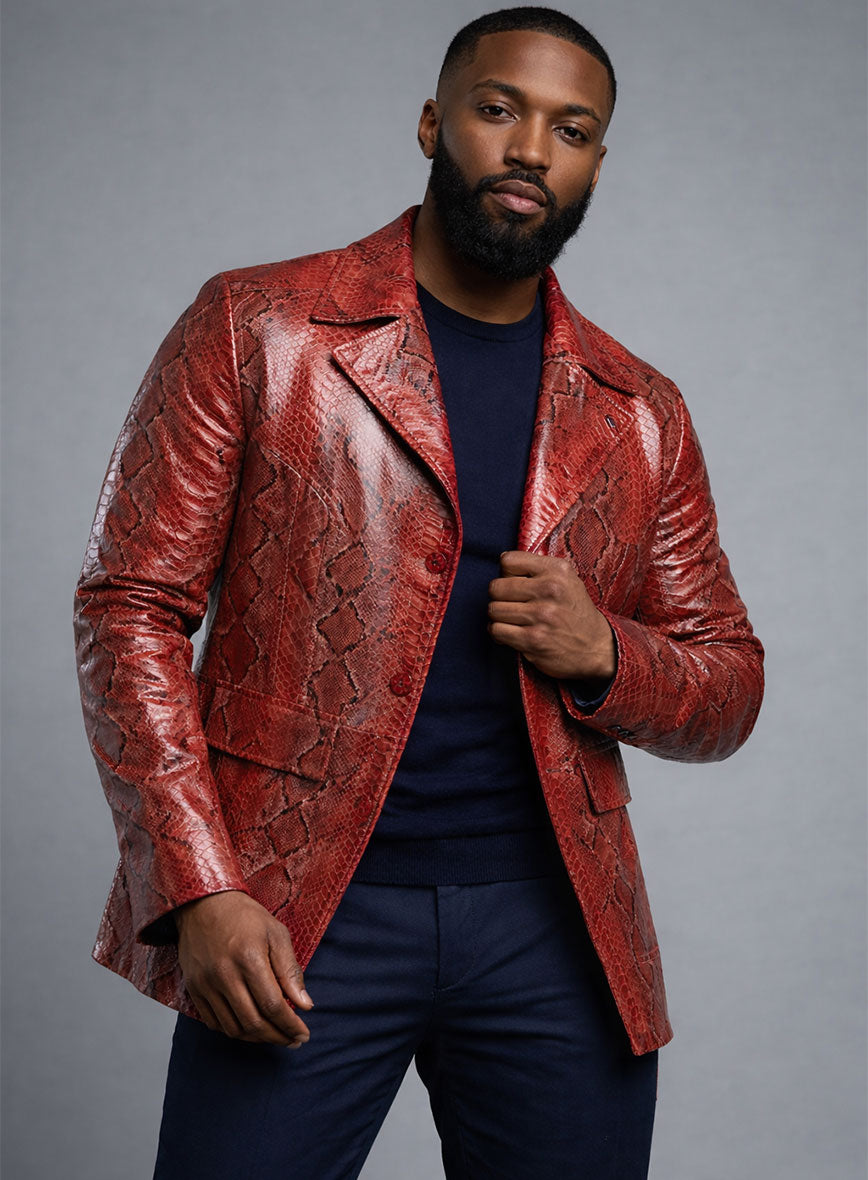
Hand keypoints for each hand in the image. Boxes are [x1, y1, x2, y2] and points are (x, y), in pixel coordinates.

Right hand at [174, 890, 314, 1046]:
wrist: (204, 903)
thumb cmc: (245, 917)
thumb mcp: (276, 934)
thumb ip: (290, 971)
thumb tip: (305, 1006)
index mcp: (249, 958)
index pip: (273, 1005)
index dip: (290, 1025)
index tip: (303, 1034)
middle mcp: (224, 975)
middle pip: (253, 1022)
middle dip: (277, 1037)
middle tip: (293, 1040)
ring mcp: (205, 984)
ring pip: (233, 1028)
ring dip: (257, 1038)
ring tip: (274, 1035)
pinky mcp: (193, 989)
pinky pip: (214, 1023)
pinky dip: (234, 1031)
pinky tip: (250, 1027)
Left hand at [487, 550, 615, 682]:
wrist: (595, 647)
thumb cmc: (574, 611)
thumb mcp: (566, 579)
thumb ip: (537, 567)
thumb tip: (501, 563)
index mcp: (556, 570)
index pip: (508, 561)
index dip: (506, 574)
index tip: (516, 584)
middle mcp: (550, 589)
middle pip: (496, 587)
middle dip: (499, 597)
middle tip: (512, 605)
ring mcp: (541, 615)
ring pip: (493, 610)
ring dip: (499, 617)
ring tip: (513, 620)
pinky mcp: (533, 639)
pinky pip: (496, 630)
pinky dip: (499, 633)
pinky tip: (511, 633)